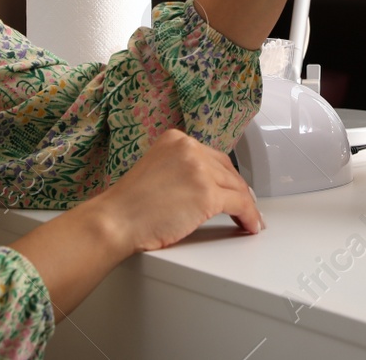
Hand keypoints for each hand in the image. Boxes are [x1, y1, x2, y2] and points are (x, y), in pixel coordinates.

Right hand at [94, 129, 262, 252]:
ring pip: (236, 187)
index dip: (225, 175)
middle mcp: (190, 148)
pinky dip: (249, 216)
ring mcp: (200, 170)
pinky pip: (240, 204)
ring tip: (250, 218)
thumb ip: (179, 168)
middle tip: (245, 204)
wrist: (115, 221)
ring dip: (246, 205)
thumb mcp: (156, 169)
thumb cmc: (129, 205)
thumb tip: (204, 184)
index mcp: (176, 139)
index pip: (212, 156)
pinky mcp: (207, 194)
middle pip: (226, 170)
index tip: (232, 186)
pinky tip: (250, 225)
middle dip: (238, 189)